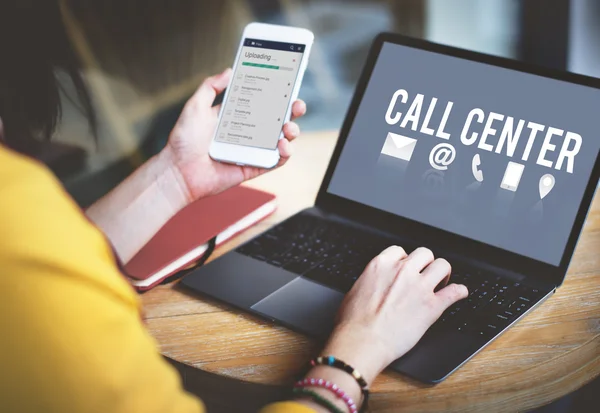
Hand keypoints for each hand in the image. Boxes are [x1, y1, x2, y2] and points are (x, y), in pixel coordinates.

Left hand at [163, 68, 306, 201]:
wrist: (178, 171)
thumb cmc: (183, 141)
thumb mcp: (195, 106)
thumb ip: (211, 87)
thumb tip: (229, 70)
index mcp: (237, 116)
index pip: (263, 101)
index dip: (277, 93)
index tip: (287, 83)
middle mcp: (248, 132)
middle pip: (277, 119)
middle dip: (292, 111)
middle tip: (297, 105)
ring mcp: (253, 150)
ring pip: (282, 140)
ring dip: (292, 132)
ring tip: (288, 128)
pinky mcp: (254, 167)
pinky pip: (276, 161)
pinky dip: (285, 153)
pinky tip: (283, 145)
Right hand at [322, 246, 467, 384]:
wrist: (363, 341)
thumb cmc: (353, 322)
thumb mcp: (355, 291)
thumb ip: (370, 282)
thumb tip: (373, 286)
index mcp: (381, 265)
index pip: (400, 251)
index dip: (405, 260)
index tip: (406, 268)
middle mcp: (402, 271)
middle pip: (424, 254)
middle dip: (425, 263)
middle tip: (425, 275)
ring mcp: (419, 287)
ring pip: (442, 266)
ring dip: (443, 273)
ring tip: (441, 282)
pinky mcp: (432, 306)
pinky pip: (455, 292)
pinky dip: (459, 292)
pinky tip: (459, 293)